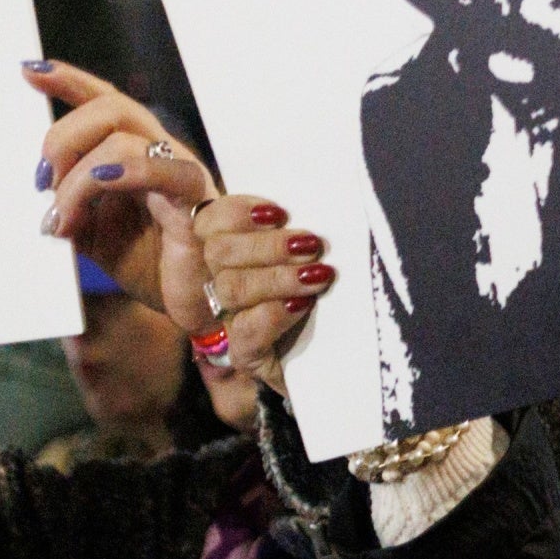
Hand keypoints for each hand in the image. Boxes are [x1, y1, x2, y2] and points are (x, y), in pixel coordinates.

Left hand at [28, 59, 221, 316]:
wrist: (198, 310)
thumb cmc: (154, 270)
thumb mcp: (94, 235)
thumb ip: (69, 207)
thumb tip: (41, 192)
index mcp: (142, 158)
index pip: (109, 103)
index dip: (71, 82)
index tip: (29, 71)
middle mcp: (165, 155)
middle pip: (112, 107)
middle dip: (62, 137)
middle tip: (41, 183)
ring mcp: (183, 173)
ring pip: (122, 139)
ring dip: (76, 179)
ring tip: (61, 223)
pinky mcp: (196, 201)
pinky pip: (159, 169)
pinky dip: (117, 174)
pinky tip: (94, 193)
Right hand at [186, 191, 341, 389]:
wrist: (349, 364)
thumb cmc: (340, 301)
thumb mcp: (322, 258)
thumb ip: (303, 232)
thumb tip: (317, 194)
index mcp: (236, 251)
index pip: (210, 221)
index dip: (238, 212)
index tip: (280, 212)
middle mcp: (227, 283)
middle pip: (219, 253)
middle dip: (266, 245)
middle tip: (311, 245)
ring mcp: (234, 321)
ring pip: (231, 289)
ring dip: (277, 277)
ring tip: (318, 275)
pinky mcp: (249, 357)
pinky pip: (245, 334)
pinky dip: (274, 315)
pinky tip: (302, 305)